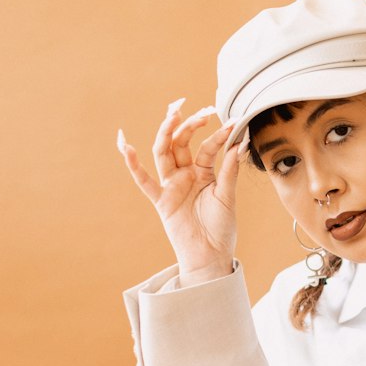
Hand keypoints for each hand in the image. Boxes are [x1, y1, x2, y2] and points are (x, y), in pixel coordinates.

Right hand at [117, 99, 244, 277]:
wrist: (211, 256)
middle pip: (181, 143)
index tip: (232, 123)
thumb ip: (229, 170)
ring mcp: (171, 186)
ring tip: (174, 114)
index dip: (218, 135)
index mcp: (203, 173)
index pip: (207, 147)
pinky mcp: (161, 200)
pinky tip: (125, 146)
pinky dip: (133, 165)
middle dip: (187, 124)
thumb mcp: (228, 196)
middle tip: (198, 108)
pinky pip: (144, 181)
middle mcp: (185, 175)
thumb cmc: (221, 229)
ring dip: (166, 133)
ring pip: (164, 153)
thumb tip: (240, 143)